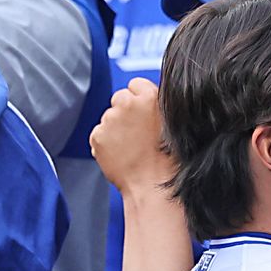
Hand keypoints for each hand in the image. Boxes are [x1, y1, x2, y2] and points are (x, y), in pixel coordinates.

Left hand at [90, 79, 176, 201]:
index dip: (140, 99)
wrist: (153, 186)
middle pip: (120, 98)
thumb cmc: (168, 160)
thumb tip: (147, 98)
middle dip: (125, 112)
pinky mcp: (97, 135)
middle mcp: (127, 103)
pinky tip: (121, 155)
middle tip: (138, 134)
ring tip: (132, 148)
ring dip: (116, 129)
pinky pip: (99, 134)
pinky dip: (106, 143)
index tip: (145, 114)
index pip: (136, 84)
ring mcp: (110, 119)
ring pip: (109, 118)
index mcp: (149, 97)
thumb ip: (157, 106)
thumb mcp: (173, 124)